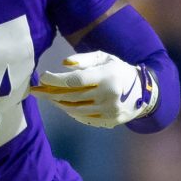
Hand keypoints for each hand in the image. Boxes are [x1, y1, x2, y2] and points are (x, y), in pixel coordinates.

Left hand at [29, 51, 159, 127]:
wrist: (144, 92)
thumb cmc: (118, 70)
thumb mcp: (104, 58)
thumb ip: (83, 60)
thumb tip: (63, 65)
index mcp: (107, 76)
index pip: (75, 80)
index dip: (56, 80)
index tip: (42, 77)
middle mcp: (108, 94)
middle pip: (71, 96)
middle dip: (50, 93)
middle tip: (36, 90)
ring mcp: (108, 110)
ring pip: (74, 109)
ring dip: (58, 103)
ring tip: (48, 97)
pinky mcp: (109, 121)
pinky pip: (83, 118)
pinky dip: (70, 111)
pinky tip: (62, 105)